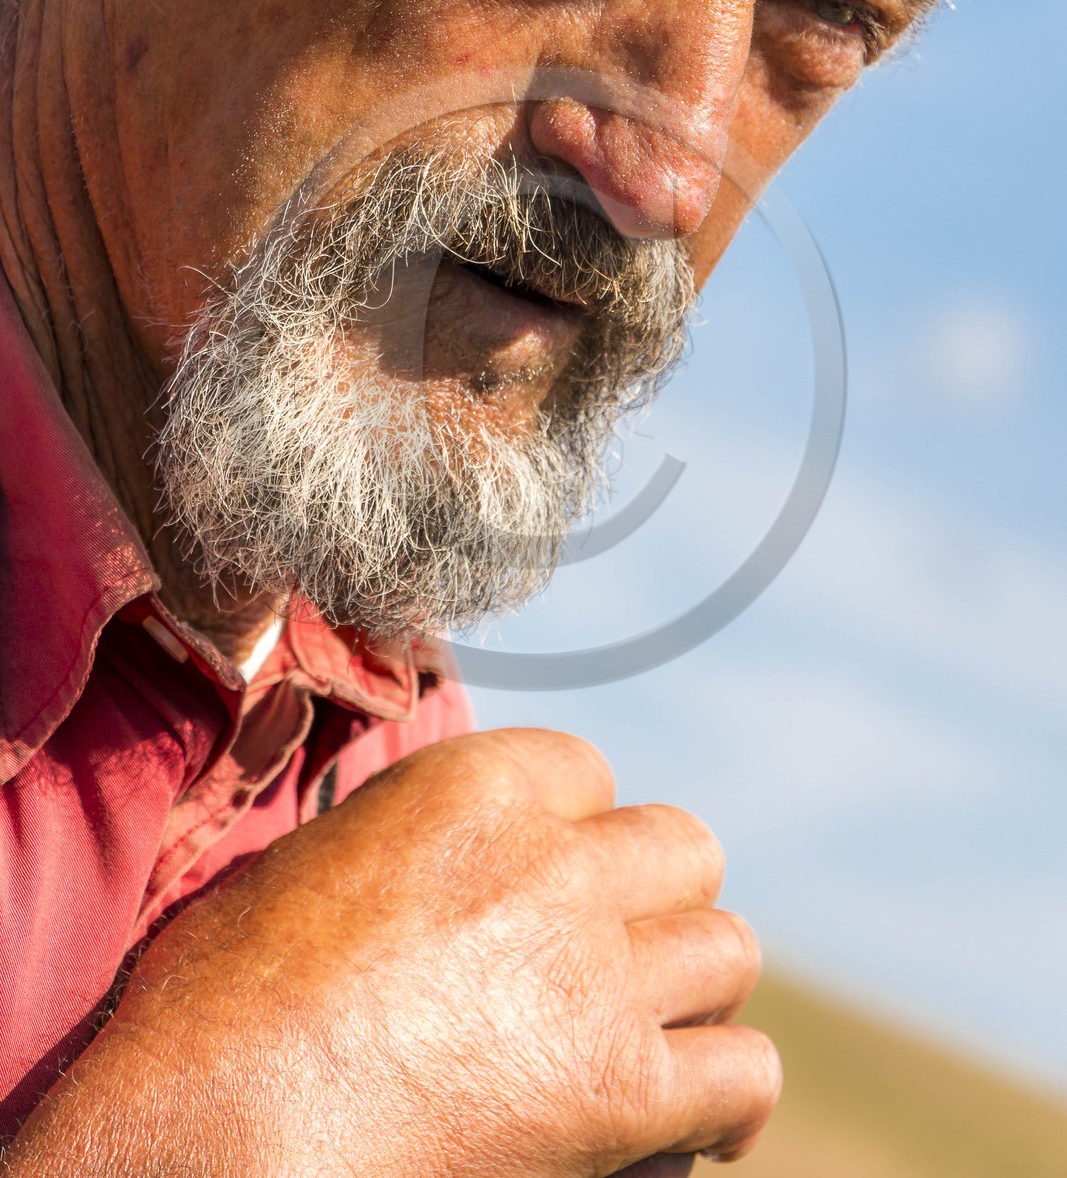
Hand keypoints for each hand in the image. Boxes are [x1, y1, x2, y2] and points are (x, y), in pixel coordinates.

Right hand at [7, 728, 777, 1176]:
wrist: (214, 1127)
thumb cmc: (219, 1006)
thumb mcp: (313, 864)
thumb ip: (414, 841)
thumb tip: (449, 870)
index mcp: (477, 786)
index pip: (590, 775)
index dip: (577, 834)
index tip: (559, 884)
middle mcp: (556, 864)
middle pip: (681, 851)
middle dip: (654, 901)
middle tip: (615, 957)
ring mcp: (596, 974)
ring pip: (730, 951)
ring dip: (697, 990)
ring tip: (660, 1033)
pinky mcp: (621, 1089)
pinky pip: (742, 1074)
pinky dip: (727, 1100)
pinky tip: (697, 1124)